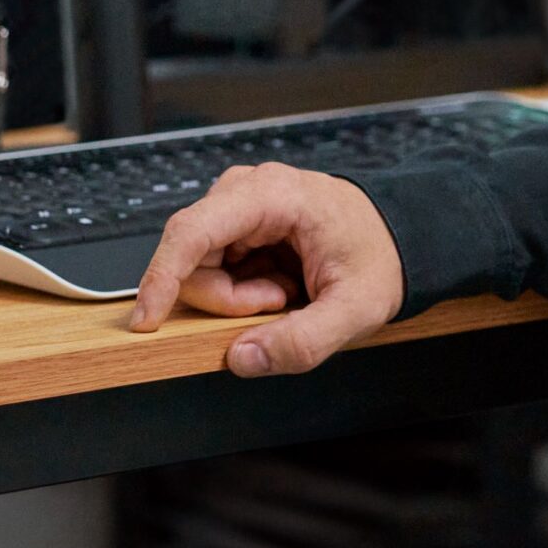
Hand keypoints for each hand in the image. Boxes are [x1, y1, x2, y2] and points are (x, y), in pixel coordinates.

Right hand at [127, 162, 406, 376]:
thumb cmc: (381, 259)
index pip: (193, 230)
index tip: (147, 320)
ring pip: (198, 266)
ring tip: (285, 295)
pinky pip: (212, 267)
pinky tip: (278, 287)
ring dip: (234, 297)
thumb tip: (241, 358)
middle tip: (278, 305)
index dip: (160, 276)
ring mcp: (240, 203)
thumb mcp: (355, 310)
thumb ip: (303, 342)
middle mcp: (249, 189)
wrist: (400, 236)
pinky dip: (239, 290)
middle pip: (191, 256)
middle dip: (226, 299)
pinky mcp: (239, 223)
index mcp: (275, 195)